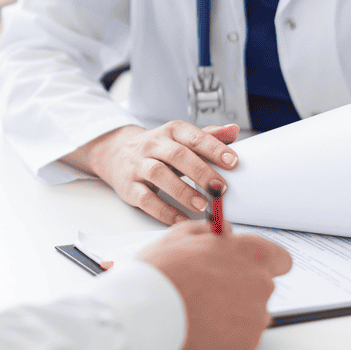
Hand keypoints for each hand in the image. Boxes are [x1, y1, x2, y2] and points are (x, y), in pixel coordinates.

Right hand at [63, 121, 240, 224]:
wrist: (117, 152)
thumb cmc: (158, 148)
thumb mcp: (181, 138)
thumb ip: (208, 136)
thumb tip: (233, 130)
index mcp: (171, 132)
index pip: (194, 137)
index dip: (214, 148)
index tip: (233, 162)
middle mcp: (153, 145)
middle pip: (177, 155)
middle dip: (200, 172)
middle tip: (220, 188)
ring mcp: (139, 165)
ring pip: (158, 175)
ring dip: (182, 191)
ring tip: (202, 205)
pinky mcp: (129, 187)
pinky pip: (145, 199)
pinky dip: (163, 211)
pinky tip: (180, 218)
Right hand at [138, 220, 292, 349]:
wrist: (149, 311)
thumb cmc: (163, 271)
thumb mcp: (182, 234)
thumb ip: (212, 231)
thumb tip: (225, 233)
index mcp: (249, 252)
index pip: (281, 259)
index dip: (266, 264)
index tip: (252, 268)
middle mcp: (261, 282)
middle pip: (262, 287)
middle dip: (243, 288)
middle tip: (211, 291)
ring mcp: (257, 314)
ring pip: (253, 313)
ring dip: (235, 312)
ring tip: (202, 310)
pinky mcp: (248, 343)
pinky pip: (243, 337)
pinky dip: (227, 335)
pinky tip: (203, 327)